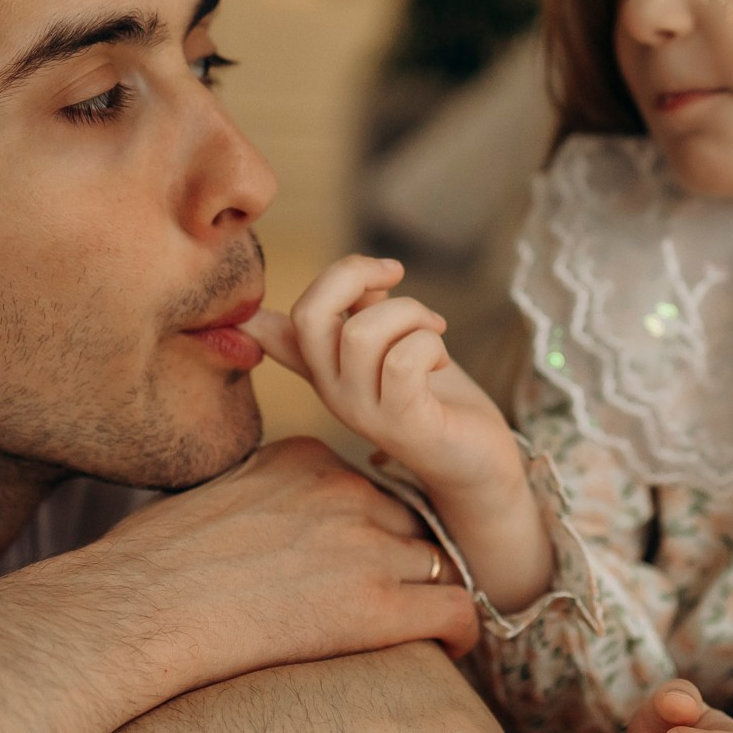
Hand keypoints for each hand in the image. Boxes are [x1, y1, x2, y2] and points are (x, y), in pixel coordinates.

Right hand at [23, 437, 477, 713]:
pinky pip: (454, 610)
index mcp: (305, 458)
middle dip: (407, 560)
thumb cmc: (148, 566)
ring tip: (425, 630)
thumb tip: (257, 526)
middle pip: (409, 522)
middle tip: (398, 599)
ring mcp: (364, 545)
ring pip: (440, 563)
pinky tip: (451, 649)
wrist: (137, 608)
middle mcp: (344, 490)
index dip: (370, 528)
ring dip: (433, 594)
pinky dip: (461, 631)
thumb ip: (256, 496)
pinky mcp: (374, 606)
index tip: (360, 560)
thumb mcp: (210, 496)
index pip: (366, 487)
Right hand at [248, 255, 521, 497]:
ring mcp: (363, 412)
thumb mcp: (394, 342)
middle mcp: (333, 392)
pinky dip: (428, 344)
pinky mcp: (403, 424)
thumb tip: (358, 273)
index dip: (255, 315)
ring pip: (363, 332)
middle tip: (394, 272)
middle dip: (352, 273)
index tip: (266, 307)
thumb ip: (369, 310)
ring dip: (409, 313)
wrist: (478, 461)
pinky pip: (403, 361)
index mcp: (325, 368)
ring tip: (432, 329)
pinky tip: (439, 360)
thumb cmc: (436, 396)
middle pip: (309, 314)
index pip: (274, 333)